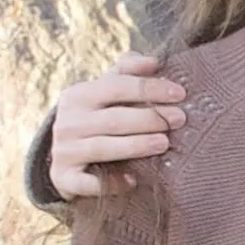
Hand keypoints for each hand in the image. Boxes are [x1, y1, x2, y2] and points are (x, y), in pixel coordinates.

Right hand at [50, 54, 186, 197]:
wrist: (64, 155)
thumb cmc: (97, 117)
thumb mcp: (106, 92)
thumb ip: (128, 73)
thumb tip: (155, 61)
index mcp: (79, 95)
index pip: (117, 86)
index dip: (149, 89)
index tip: (180, 94)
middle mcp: (68, 121)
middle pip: (114, 119)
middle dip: (149, 118)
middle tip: (179, 120)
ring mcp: (64, 150)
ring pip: (104, 148)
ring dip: (136, 145)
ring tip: (164, 143)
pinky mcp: (64, 177)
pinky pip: (89, 182)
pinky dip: (111, 182)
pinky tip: (133, 180)